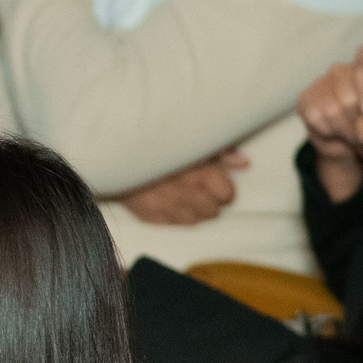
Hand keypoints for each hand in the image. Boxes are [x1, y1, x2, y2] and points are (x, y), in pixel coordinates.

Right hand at [116, 150, 247, 225]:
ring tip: (187, 197)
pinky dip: (174, 216)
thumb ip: (222, 152)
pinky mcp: (146, 214)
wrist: (118, 149)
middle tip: (203, 192)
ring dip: (195, 210)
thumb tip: (244, 163)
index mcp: (199, 172)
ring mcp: (163, 205)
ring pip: (194, 220)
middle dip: (212, 202)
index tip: (220, 185)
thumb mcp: (195, 139)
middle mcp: (183, 192)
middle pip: (212, 211)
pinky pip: (171, 223)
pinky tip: (171, 203)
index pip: (226, 194)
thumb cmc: (162, 141)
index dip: (225, 190)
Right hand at [297, 60, 362, 202]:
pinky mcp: (308, 101)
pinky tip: (336, 137)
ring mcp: (324, 84)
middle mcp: (345, 70)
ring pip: (328, 97)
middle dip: (352, 104)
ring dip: (341, 121)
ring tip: (354, 137)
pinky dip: (323, 126)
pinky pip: (311, 109)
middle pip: (342, 75)